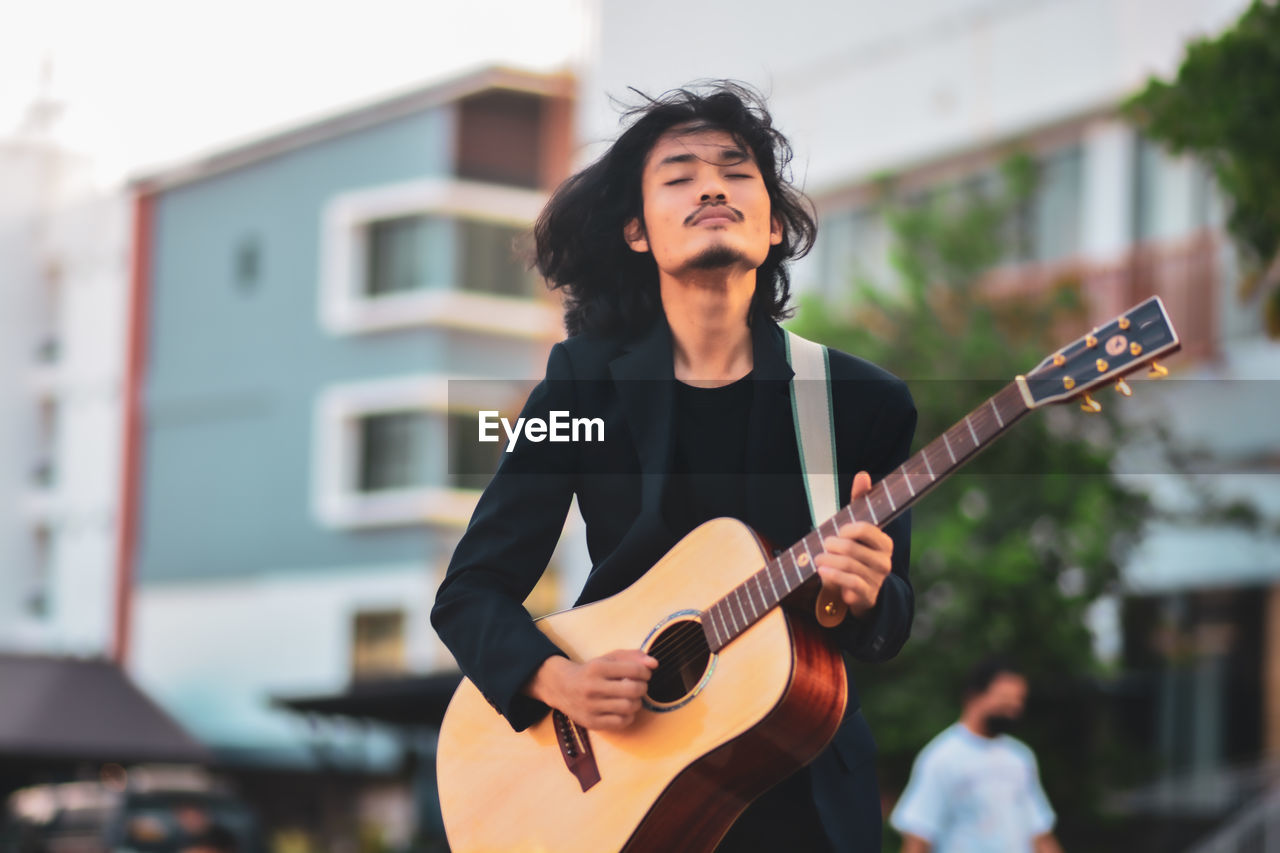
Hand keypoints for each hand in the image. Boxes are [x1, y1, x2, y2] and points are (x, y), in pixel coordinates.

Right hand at [525, 650, 657, 731]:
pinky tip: (625, 709)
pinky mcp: (591, 722)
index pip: (634, 670)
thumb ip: (633, 656)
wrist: (562, 687)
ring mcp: (591, 707)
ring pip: (629, 707)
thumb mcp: (609, 658)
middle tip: (639, 686)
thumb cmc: (592, 671)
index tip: (644, 674)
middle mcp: (592, 687)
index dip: (645, 672)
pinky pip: (621, 722)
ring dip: (637, 702)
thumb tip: (654, 663)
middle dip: (643, 688)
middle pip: (633, 690)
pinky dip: (629, 716)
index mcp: (597, 668)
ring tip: (632, 698)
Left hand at [815, 471, 893, 616]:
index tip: (836, 531)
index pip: (864, 528)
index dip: (845, 529)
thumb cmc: (857, 554)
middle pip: (851, 547)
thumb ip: (860, 502)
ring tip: (818, 560)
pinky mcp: (867, 595)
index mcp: (884, 543)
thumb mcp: (857, 529)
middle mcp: (884, 561)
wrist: (862, 592)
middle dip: (830, 546)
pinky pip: (849, 583)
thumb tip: (863, 474)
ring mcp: (877, 579)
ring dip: (827, 561)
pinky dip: (833, 577)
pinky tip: (823, 573)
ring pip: (848, 565)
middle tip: (822, 547)